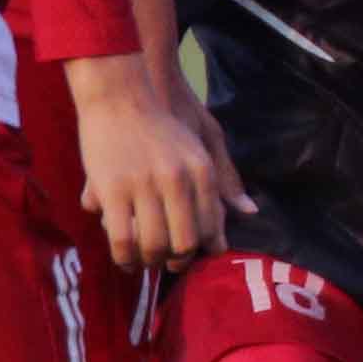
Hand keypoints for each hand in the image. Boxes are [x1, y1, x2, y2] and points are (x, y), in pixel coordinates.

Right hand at [65, 53, 230, 274]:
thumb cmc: (164, 122)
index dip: (205, 246)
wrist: (120, 96)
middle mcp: (177, 181)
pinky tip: (124, 259)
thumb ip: (224, 180)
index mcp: (202, 171)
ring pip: (153, 245)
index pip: (213, 224)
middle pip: (185, 242)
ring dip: (150, 262)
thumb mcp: (204, 144)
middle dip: (178, 261)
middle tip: (170, 265)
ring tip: (146, 264)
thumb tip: (250, 212)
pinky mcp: (112, 190)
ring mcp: (144, 186)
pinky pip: (122, 238)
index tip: (195, 254)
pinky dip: (124, 256)